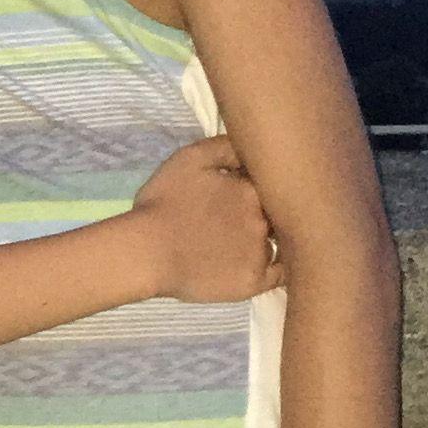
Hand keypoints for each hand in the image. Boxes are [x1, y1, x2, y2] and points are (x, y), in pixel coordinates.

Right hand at [130, 135, 280, 302]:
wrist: (146, 251)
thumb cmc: (163, 203)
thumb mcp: (190, 158)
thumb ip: (225, 147)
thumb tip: (252, 145)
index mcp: (252, 189)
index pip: (269, 186)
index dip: (258, 189)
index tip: (243, 194)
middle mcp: (264, 218)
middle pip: (276, 213)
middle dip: (267, 213)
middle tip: (242, 220)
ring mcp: (260, 252)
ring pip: (279, 242)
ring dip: (271, 239)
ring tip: (249, 243)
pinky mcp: (253, 282)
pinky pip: (280, 276)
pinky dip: (280, 268)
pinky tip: (269, 264)